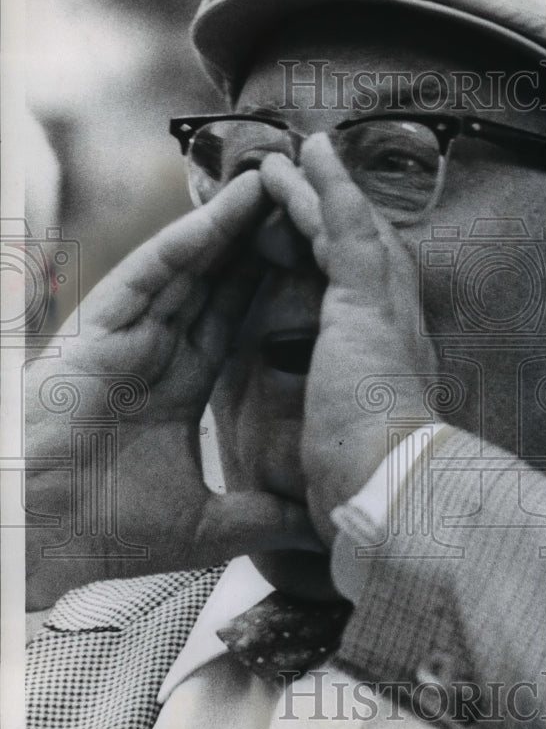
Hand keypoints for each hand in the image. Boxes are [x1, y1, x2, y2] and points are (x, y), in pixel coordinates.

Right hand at [26, 172, 320, 609]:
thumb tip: (318, 528)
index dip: (264, 291)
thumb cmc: (108, 533)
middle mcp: (153, 354)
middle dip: (252, 245)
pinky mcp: (99, 333)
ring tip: (269, 185)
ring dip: (227, 228)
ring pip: (186, 271)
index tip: (304, 261)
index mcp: (177, 389)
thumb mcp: (209, 526)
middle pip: (213, 286)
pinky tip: (221, 216)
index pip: (230, 325)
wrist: (45, 544)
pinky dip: (184, 245)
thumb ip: (263, 516)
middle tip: (295, 200)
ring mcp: (125, 339)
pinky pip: (149, 278)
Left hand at [259, 135, 438, 546]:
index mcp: (396, 367)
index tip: (328, 247)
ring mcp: (389, 310)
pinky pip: (345, 227)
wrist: (396, 492)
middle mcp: (402, 329)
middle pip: (372, 254)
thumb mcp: (355, 461)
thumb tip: (330, 483)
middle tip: (313, 183)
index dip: (351, 267)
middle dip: (340, 216)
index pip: (374, 302)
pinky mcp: (366, 301)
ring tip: (292, 157)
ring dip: (324, 190)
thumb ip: (346, 451)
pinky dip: (328, 186)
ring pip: (356, 231)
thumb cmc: (372, 491)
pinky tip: (307, 152)